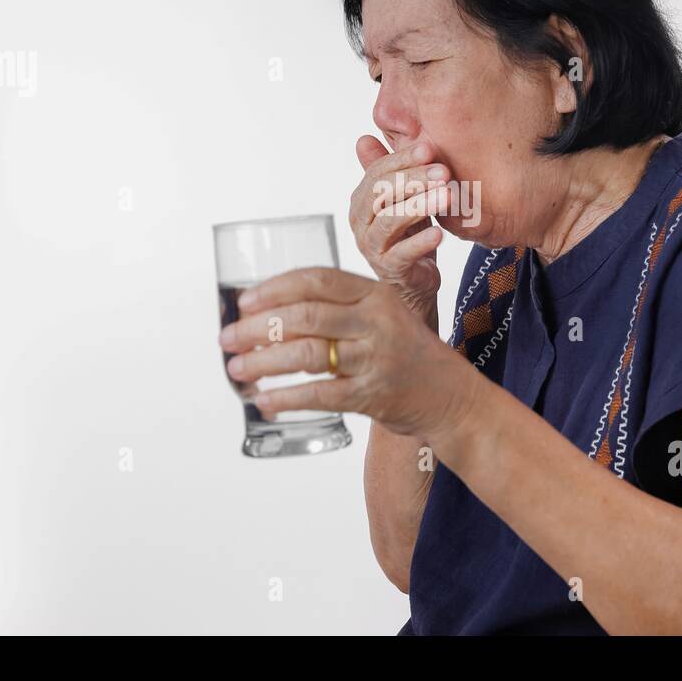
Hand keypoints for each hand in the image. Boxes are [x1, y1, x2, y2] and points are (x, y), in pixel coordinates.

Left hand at [217, 266, 479, 441]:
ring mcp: (376, 358)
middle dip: (257, 327)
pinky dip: (286, 397)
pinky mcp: (373, 395)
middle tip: (228, 339)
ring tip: (237, 369)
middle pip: (305, 315)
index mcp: (376, 294)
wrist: (453, 398)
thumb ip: (342, 310)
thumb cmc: (408, 355)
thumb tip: (273, 315)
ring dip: (264, 362)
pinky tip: (264, 400)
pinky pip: (320, 394)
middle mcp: (377, 321)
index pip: (317, 280)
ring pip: (307, 353)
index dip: (275, 288)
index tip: (244, 302)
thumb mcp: (384, 316)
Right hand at [349, 136, 452, 322]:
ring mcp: (372, 248)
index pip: (377, 173)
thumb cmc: (408, 234)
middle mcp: (361, 222)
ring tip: (447, 196)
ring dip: (419, 206)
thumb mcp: (400, 199)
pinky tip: (440, 233)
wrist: (415, 281)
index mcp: (362, 200)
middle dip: (413, 179)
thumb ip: (388, 171)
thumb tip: (363, 137)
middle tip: (444, 171)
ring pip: (390, 221)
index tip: (429, 148)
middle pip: (381, 194)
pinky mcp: (389, 270)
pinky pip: (402, 254)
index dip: (402, 159)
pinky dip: (421, 242)